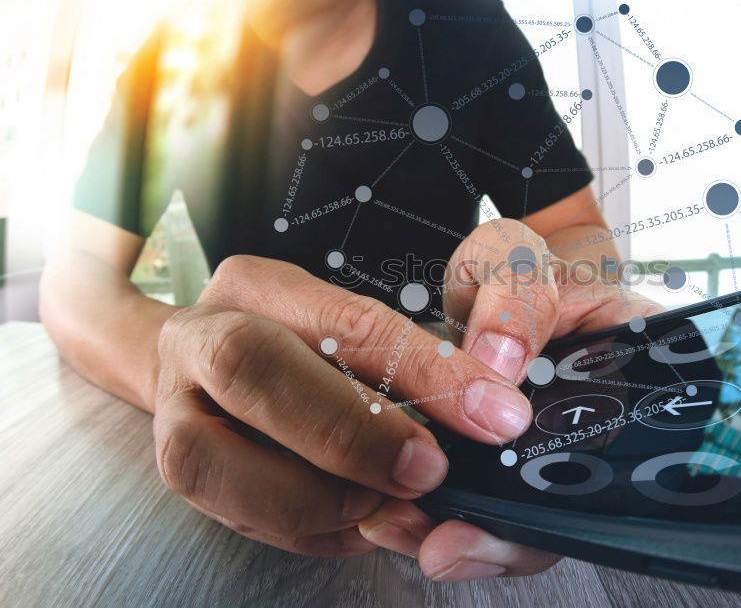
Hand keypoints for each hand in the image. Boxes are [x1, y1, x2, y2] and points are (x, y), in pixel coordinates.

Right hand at [152, 255, 534, 555]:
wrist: (208, 364)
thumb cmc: (304, 345)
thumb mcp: (360, 326)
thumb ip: (421, 360)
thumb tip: (492, 409)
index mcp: (260, 286)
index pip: (347, 319)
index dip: (424, 369)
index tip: (492, 414)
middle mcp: (201, 339)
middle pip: (250, 366)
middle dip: (348, 430)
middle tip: (426, 470)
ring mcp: (172, 409)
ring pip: (210, 457)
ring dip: (313, 497)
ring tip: (384, 507)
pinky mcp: (176, 470)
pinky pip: (230, 513)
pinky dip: (306, 531)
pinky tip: (360, 526)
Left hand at [359, 219, 663, 578]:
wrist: (491, 282)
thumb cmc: (520, 266)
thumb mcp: (518, 257)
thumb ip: (517, 297)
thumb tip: (504, 361)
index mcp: (641, 364)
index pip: (637, 447)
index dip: (581, 494)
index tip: (515, 507)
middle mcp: (607, 419)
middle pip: (579, 503)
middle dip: (511, 534)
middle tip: (449, 542)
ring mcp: (558, 445)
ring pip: (532, 516)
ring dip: (475, 532)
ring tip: (418, 533)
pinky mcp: (507, 459)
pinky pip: (491, 501)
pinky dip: (451, 514)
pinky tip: (410, 518)